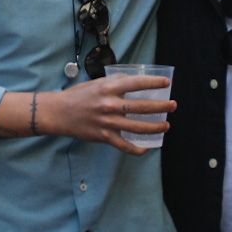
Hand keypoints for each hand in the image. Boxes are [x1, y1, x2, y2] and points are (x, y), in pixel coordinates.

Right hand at [40, 75, 174, 154]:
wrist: (59, 113)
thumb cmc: (78, 96)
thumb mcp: (97, 84)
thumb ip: (115, 83)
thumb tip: (134, 82)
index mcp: (108, 87)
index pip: (137, 83)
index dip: (154, 83)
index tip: (166, 83)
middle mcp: (110, 104)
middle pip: (142, 107)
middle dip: (161, 107)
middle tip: (173, 106)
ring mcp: (107, 122)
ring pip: (138, 127)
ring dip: (155, 127)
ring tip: (166, 125)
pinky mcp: (103, 136)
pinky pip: (124, 145)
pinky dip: (137, 149)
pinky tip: (146, 147)